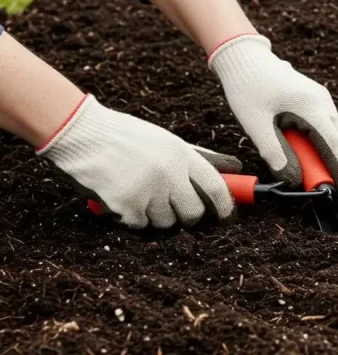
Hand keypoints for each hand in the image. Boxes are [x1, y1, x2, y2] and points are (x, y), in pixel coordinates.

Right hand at [37, 95, 239, 228]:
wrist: (80, 133)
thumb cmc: (125, 137)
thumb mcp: (166, 141)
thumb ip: (197, 158)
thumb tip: (236, 167)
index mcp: (182, 155)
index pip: (216, 187)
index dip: (225, 206)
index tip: (227, 217)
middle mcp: (169, 174)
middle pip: (193, 212)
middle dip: (189, 219)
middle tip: (178, 214)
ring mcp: (148, 191)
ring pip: (165, 222)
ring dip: (156, 217)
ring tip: (139, 196)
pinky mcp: (126, 206)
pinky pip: (139, 225)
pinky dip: (131, 218)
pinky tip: (120, 199)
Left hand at [208, 35, 337, 198]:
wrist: (243, 56)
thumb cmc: (247, 87)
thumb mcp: (256, 124)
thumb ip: (275, 153)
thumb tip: (292, 179)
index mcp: (311, 107)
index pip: (334, 146)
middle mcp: (323, 102)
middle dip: (337, 166)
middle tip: (328, 189)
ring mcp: (321, 98)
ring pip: (335, 133)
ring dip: (328, 155)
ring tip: (314, 175)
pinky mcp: (315, 98)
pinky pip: (326, 125)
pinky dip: (322, 143)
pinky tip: (306, 154)